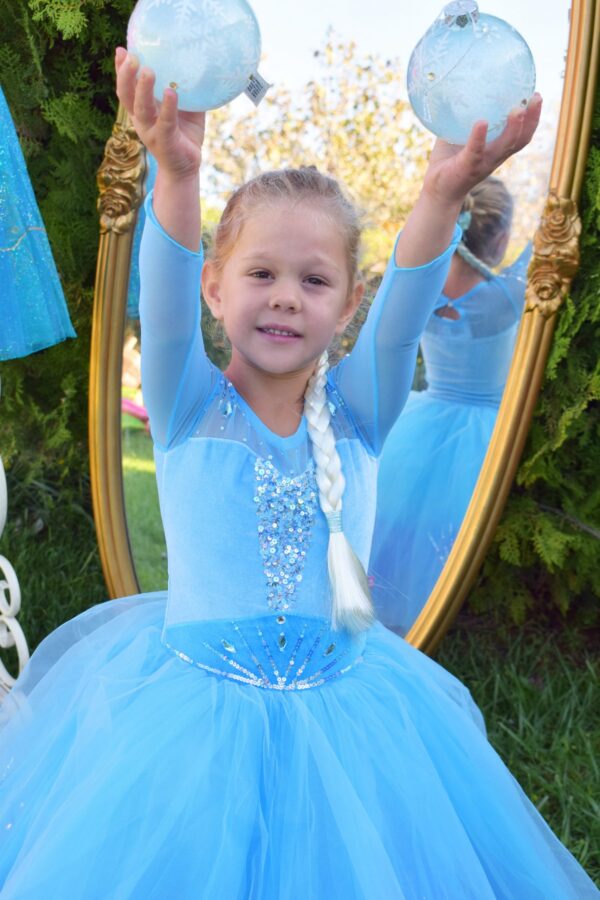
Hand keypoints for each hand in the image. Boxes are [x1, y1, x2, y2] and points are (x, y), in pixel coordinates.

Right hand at [115, 46, 205, 180]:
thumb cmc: (184, 133)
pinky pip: (165, 123)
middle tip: (131, 56)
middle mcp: (141, 120)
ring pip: (142, 109)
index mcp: (141, 109)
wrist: (187, 166)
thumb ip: (184, 88)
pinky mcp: (165, 142)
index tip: (121, 50)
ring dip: (143, 89)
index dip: (120, 70)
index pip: (126, 88)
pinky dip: (168, 108)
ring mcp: (151, 132)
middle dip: (126, 75)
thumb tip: (195, 62)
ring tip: (147, 71)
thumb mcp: (184, 107)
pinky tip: (170, 93)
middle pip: (126, 96)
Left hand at [423, 93, 542, 207]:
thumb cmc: (448, 160)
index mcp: (497, 149)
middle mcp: (495, 157)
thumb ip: (462, 116)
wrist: (437, 189)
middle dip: (532, 119)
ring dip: (513, 128)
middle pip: (521, 139)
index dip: (532, 117)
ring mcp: (482, 163)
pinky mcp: (467, 167)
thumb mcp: (457, 134)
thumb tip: (459, 86)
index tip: (536, 96)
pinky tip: (481, 122)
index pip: (521, 134)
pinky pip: (475, 151)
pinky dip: (479, 137)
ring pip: (505, 146)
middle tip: (536, 97)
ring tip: (517, 109)